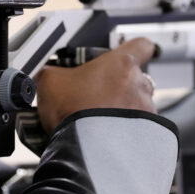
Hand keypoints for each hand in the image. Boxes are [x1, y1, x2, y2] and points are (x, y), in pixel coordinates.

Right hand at [35, 38, 156, 133]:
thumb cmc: (73, 111)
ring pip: (139, 104)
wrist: (86, 148)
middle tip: (99, 95)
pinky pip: (140, 128)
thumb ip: (55, 71)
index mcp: (121, 63)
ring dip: (124, 109)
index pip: (142, 45)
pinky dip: (126, 131)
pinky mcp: (146, 133)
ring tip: (101, 120)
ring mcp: (146, 109)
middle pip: (137, 78)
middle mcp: (139, 84)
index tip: (129, 54)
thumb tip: (48, 74)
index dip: (135, 48)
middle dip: (120, 85)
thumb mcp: (51, 82)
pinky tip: (108, 136)